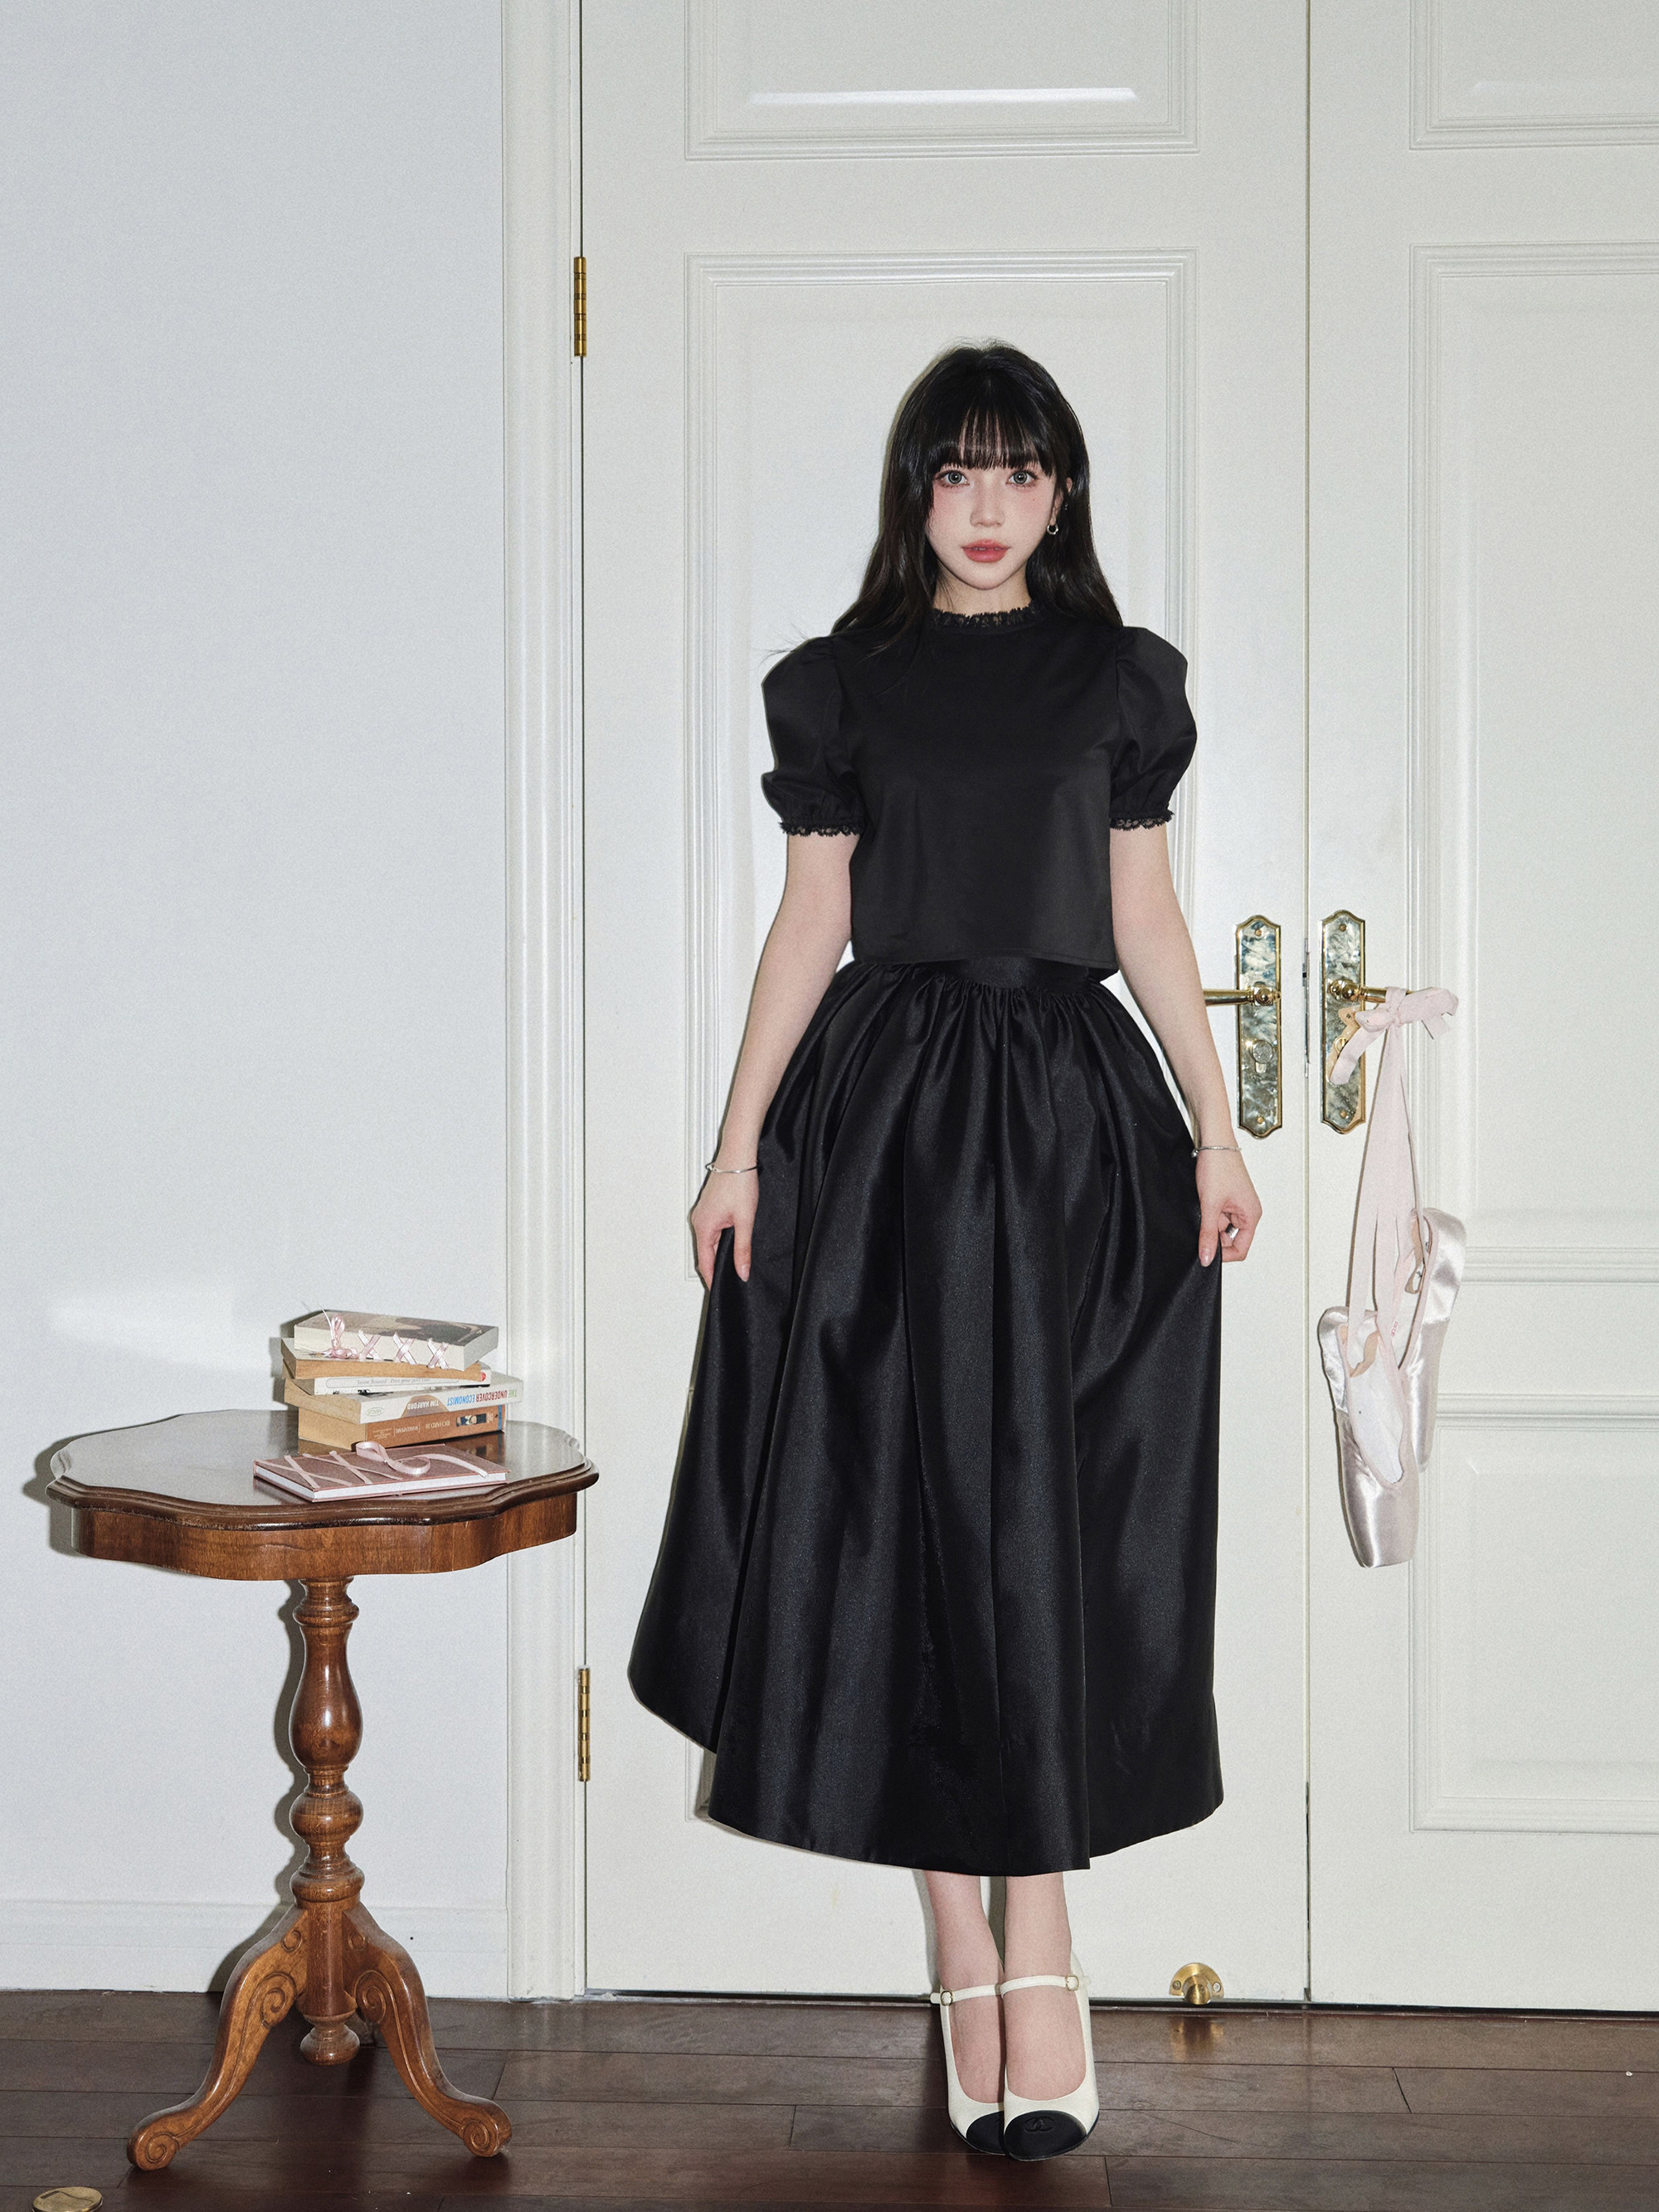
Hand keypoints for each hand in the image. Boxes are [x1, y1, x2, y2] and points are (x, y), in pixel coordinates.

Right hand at [690, 1164, 758, 1287]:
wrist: (738, 1156)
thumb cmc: (739, 1182)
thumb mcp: (745, 1220)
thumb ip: (743, 1249)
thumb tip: (741, 1271)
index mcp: (703, 1226)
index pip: (705, 1262)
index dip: (712, 1279)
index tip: (719, 1291)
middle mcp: (699, 1220)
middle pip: (705, 1253)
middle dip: (715, 1267)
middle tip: (729, 1281)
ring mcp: (702, 1213)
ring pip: (708, 1242)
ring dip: (718, 1253)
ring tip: (732, 1265)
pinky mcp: (709, 1207)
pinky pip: (710, 1231)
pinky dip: (718, 1241)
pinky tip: (731, 1243)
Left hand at [1195, 1146, 1260, 1264]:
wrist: (1213, 1142)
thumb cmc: (1219, 1166)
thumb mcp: (1210, 1205)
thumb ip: (1208, 1234)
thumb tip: (1207, 1258)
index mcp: (1251, 1215)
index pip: (1241, 1249)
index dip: (1224, 1255)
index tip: (1207, 1253)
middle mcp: (1247, 1212)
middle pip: (1230, 1239)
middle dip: (1214, 1237)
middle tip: (1201, 1226)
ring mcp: (1236, 1205)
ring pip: (1221, 1227)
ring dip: (1209, 1224)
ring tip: (1202, 1209)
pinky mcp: (1226, 1199)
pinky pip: (1217, 1215)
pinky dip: (1207, 1214)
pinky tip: (1201, 1204)